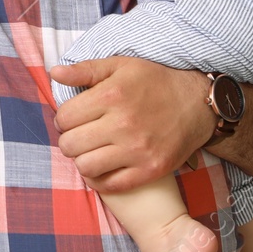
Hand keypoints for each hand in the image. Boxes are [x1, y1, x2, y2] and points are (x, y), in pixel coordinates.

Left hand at [49, 57, 216, 193]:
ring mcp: (138, 150)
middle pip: (70, 145)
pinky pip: (110, 185)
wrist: (197, 103)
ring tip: (90, 151)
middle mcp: (123, 124)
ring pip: (85, 167)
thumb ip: (85, 70)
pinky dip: (99, 179)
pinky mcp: (150, 170)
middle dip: (69, 140)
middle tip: (80, 136)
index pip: (64, 118)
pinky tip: (103, 166)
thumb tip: (54, 73)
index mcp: (112, 95)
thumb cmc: (156, 81)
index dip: (63, 119)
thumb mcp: (121, 65)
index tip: (73, 118)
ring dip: (82, 160)